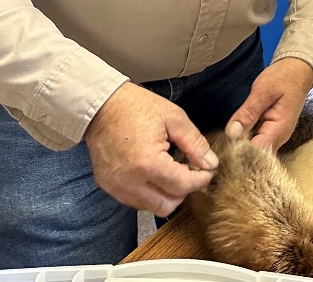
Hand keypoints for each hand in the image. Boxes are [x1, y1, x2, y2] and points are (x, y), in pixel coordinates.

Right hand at [85, 82, 218, 215]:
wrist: (101, 106)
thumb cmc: (138, 108)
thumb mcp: (174, 119)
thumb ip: (195, 144)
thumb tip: (211, 164)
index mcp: (148, 163)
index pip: (182, 186)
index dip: (201, 180)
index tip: (208, 170)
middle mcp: (130, 182)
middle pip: (166, 205)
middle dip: (184, 191)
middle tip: (190, 171)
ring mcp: (116, 187)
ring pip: (151, 206)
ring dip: (166, 194)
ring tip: (172, 170)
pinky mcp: (107, 186)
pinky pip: (135, 200)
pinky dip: (150, 192)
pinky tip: (155, 173)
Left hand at [225, 56, 312, 150]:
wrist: (298, 70)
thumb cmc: (283, 78)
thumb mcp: (263, 90)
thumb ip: (248, 112)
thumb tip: (232, 133)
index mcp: (279, 130)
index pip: (256, 153)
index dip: (237, 154)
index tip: (219, 150)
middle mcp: (279, 139)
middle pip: (255, 156)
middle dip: (235, 154)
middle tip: (215, 149)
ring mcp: (275, 137)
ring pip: (254, 150)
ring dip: (238, 148)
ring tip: (219, 146)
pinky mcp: (270, 132)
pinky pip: (256, 142)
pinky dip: (244, 140)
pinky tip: (231, 137)